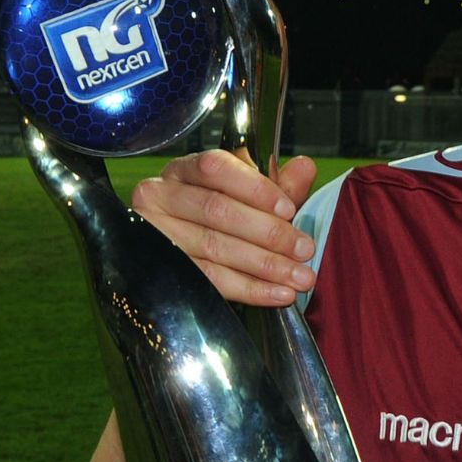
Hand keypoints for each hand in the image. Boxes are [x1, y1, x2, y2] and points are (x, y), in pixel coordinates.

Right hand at [130, 150, 319, 305]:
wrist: (176, 258)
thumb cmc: (223, 216)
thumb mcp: (252, 197)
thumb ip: (279, 185)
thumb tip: (305, 167)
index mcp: (185, 169)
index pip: (216, 168)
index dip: (255, 189)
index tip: (289, 210)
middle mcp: (162, 195)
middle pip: (217, 210)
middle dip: (268, 233)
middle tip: (304, 250)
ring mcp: (156, 233)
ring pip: (214, 247)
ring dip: (265, 265)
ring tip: (300, 277)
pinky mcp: (161, 270)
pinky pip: (209, 280)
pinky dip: (250, 288)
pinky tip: (278, 294)